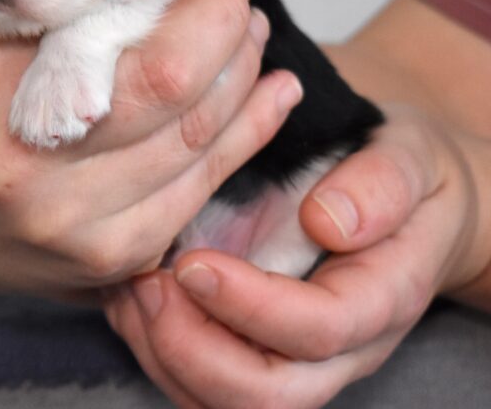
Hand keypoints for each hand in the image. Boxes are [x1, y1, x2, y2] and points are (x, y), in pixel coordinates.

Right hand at [0, 0, 303, 299]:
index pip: (100, 17)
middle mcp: (30, 164)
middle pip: (172, 78)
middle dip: (224, 19)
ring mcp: (79, 223)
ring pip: (201, 130)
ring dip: (244, 68)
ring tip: (251, 27)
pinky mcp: (119, 257)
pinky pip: (206, 183)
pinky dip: (252, 130)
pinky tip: (272, 90)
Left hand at [103, 105, 490, 407]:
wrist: (412, 206)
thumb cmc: (406, 177)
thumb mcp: (408, 159)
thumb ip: (380, 186)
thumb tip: (328, 221)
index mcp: (379, 298)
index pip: (316, 330)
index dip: (249, 306)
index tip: (192, 263)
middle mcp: (340, 346)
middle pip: (265, 394)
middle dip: (193, 347)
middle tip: (147, 282)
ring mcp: (298, 355)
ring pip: (226, 401)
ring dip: (165, 355)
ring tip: (130, 288)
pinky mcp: (262, 345)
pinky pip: (205, 383)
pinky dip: (158, 351)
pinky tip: (132, 299)